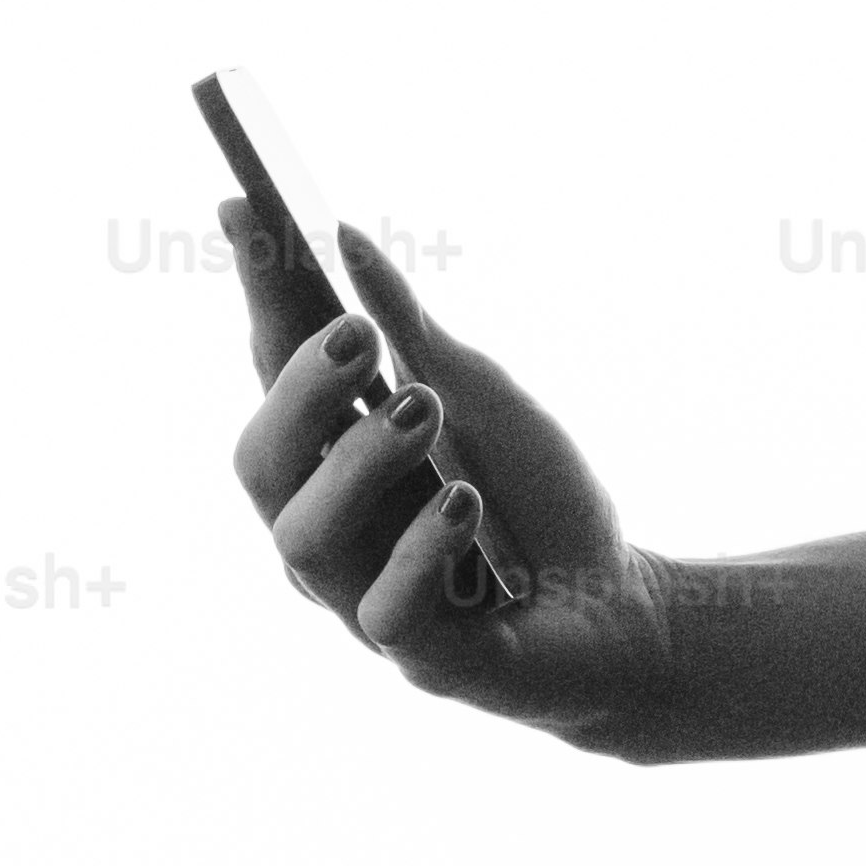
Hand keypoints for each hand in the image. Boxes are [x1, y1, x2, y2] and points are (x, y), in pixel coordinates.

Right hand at [222, 197, 677, 748]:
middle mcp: (325, 528)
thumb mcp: (482, 397)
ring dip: (361, 465)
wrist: (620, 609)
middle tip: (358, 334)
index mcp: (330, 459)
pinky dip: (421, 550)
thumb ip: (412, 329)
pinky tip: (461, 503)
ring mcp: (359, 597)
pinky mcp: (418, 656)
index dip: (256, 300)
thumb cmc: (534, 499)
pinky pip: (386, 612)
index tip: (245, 209)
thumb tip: (343, 234)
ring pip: (305, 538)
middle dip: (299, 394)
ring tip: (423, 408)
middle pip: (260, 462)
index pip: (272, 375)